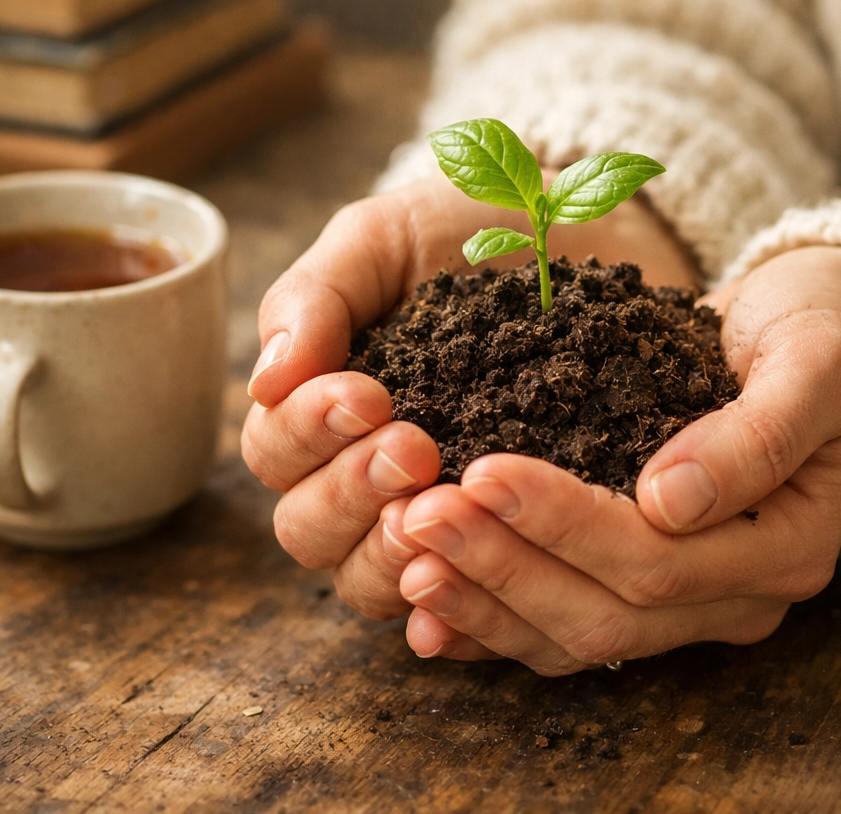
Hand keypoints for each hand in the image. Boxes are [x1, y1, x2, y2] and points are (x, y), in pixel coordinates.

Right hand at [241, 171, 696, 618]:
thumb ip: (316, 296)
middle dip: (350, 493)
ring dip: (390, 554)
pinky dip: (447, 610)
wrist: (576, 240)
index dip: (306, 434)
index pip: (275, 450)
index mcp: (323, 407)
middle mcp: (362, 474)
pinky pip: (453, 602)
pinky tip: (461, 597)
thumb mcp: (385, 238)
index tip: (367, 395)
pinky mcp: (494, 541)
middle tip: (414, 446)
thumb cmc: (467, 230)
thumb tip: (264, 378)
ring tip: (440, 507)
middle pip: (309, 529)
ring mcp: (427, 514)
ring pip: (366, 578)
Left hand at [397, 246, 840, 672]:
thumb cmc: (830, 334)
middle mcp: (733, 590)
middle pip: (603, 610)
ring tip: (405, 552)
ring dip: (484, 597)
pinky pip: (563, 618)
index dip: (564, 523)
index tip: (482, 471)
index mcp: (781, 546)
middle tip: (416, 515)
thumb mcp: (815, 362)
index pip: (655, 559)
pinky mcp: (645, 576)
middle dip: (503, 565)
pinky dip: (494, 616)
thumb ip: (756, 437)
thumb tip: (668, 503)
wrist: (829, 333)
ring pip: (575, 631)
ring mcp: (689, 594)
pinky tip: (428, 603)